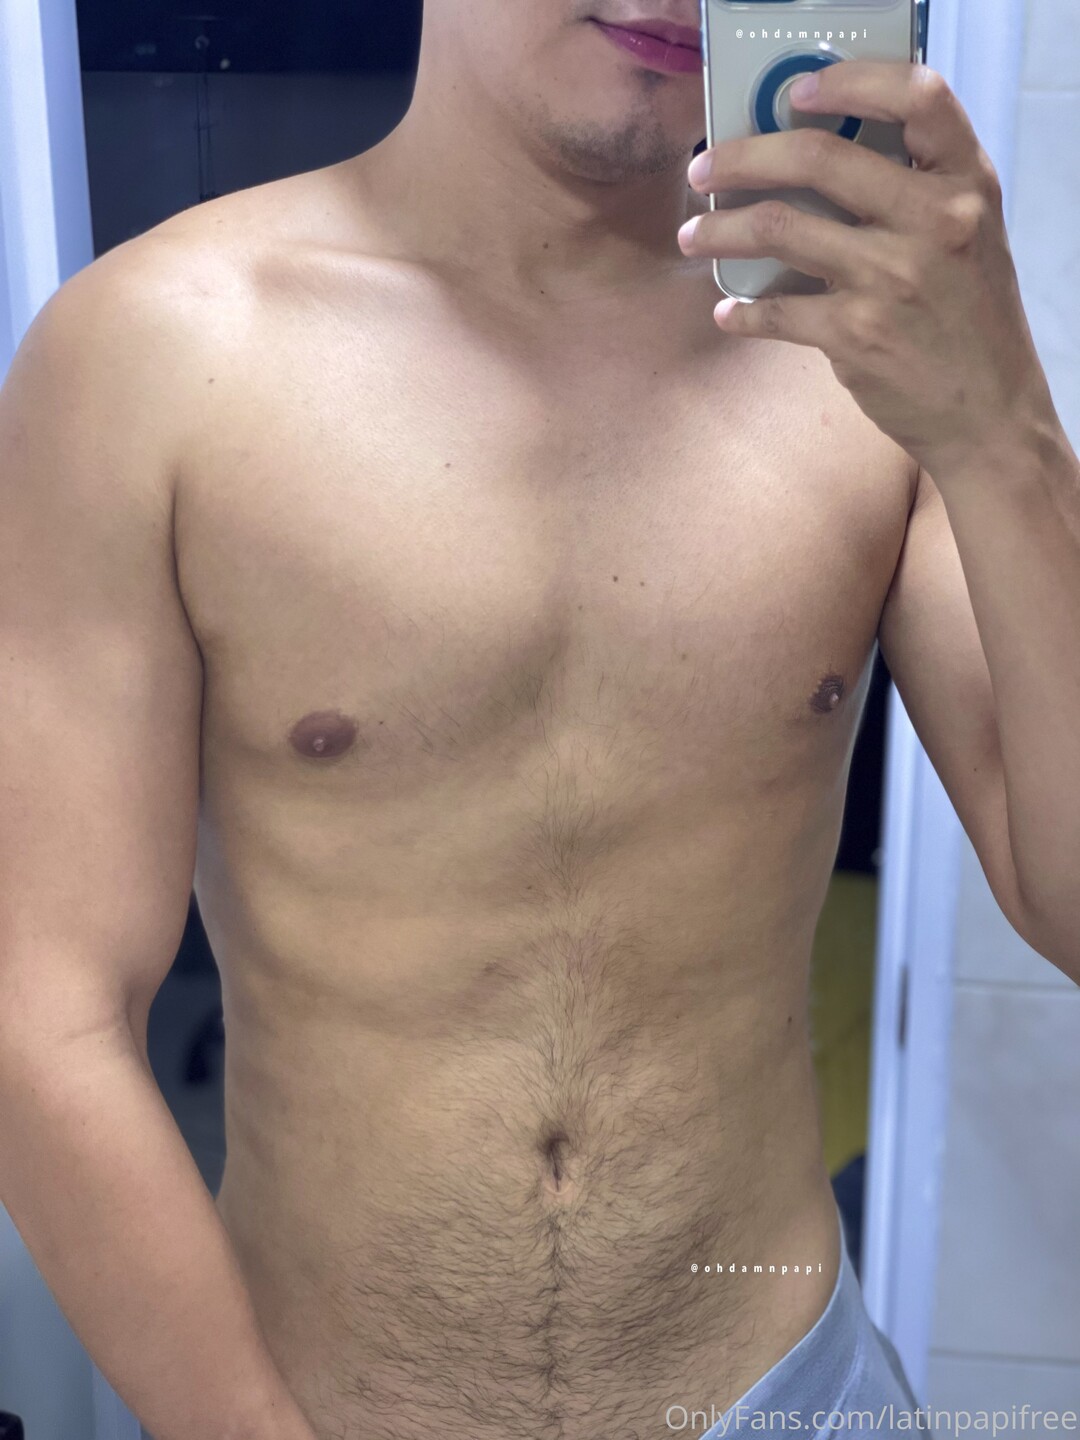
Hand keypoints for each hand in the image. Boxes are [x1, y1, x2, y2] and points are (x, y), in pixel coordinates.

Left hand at [677, 61, 1050, 474]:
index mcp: (965, 182)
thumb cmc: (969, 317)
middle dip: (742, 157)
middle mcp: (933, 220)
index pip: (918, 97)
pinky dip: (741, 313)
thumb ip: (916, 191)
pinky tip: (727, 314)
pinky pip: (776, 310)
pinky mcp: (857, 334)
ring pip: (779, 228)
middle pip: (817, 158)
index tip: (796, 92)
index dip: (852, 81)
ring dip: (720, 231)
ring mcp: (892, 278)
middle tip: (702, 168)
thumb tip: (814, 163)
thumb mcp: (969, 234)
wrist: (987, 412)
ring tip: (691, 235)